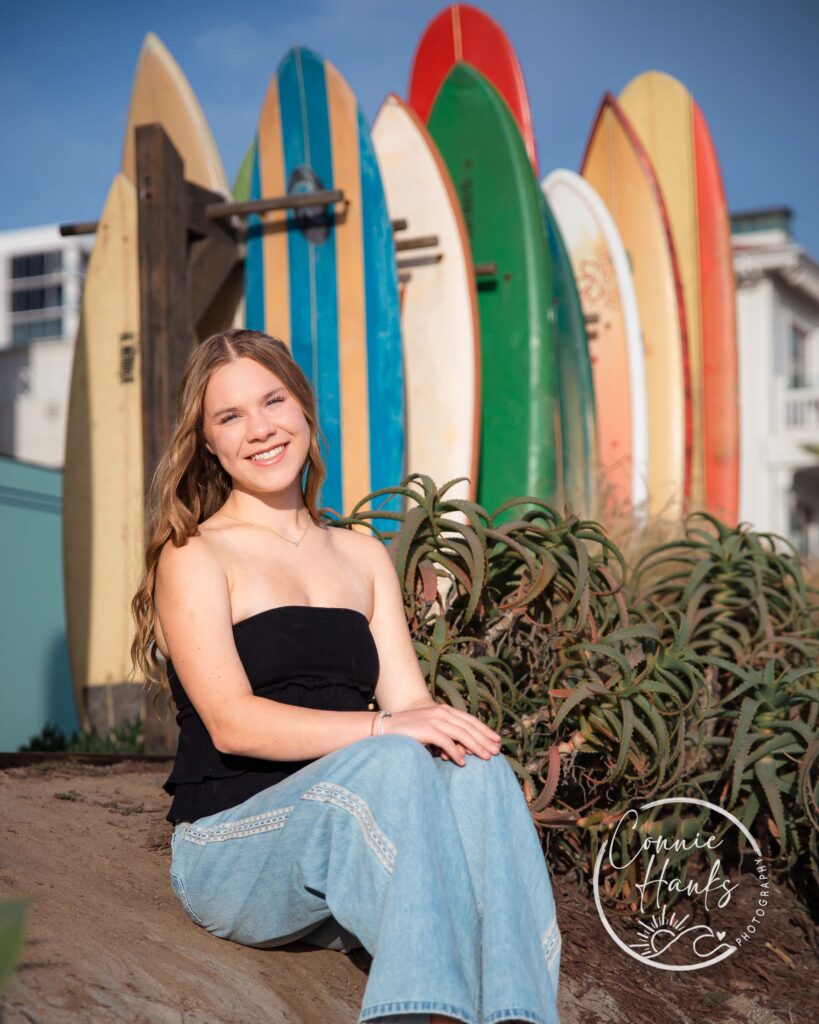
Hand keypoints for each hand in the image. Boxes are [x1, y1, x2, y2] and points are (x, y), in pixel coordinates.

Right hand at [382, 703, 501, 765]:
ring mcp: (434, 719)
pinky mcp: (426, 729)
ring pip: (462, 734)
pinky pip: (446, 742)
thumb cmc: (408, 731)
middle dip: (485, 739)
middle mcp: (441, 712)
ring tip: (486, 757)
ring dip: (476, 746)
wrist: (384, 727)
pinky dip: (456, 752)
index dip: (485, 730)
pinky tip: (463, 762)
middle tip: (497, 751)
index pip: (470, 720)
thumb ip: (446, 734)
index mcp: (444, 710)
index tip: (497, 740)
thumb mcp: (430, 728)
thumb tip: (463, 751)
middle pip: (469, 726)